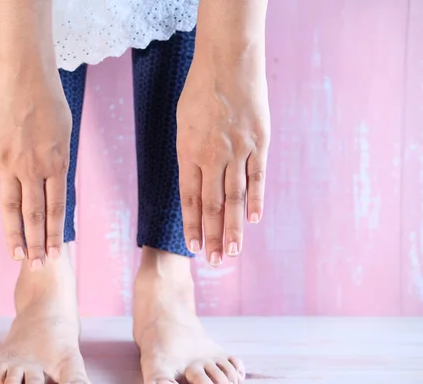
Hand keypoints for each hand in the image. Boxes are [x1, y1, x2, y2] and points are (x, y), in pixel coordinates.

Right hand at [0, 69, 71, 267]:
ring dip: (14, 235)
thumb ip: (59, 160)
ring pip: (11, 208)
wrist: (22, 73)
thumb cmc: (49, 99)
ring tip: (16, 256)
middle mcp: (33, 168)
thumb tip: (54, 184)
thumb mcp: (64, 132)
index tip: (55, 253)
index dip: (54, 234)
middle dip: (36, 244)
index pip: (56, 209)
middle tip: (37, 266)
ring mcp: (8, 162)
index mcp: (57, 163)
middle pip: (34, 215)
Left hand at [176, 50, 269, 264]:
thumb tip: (193, 179)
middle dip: (211, 236)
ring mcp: (238, 151)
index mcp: (188, 153)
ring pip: (235, 198)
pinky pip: (258, 177)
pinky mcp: (260, 142)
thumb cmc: (200, 91)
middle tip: (213, 262)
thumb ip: (189, 153)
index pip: (190, 199)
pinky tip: (253, 220)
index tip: (192, 247)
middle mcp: (212, 157)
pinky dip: (256, 200)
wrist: (228, 61)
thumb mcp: (183, 123)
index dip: (192, 225)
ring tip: (231, 253)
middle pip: (212, 205)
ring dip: (233, 228)